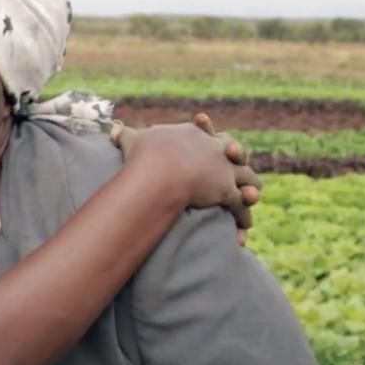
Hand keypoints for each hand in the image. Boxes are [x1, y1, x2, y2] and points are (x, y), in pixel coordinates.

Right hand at [111, 114, 261, 245]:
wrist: (158, 170)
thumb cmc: (144, 156)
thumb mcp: (133, 140)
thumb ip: (125, 135)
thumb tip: (112, 131)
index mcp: (197, 136)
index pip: (210, 136)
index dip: (213, 140)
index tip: (216, 143)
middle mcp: (216, 150)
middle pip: (236, 153)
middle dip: (239, 160)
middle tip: (239, 167)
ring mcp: (224, 170)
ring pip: (248, 179)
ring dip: (251, 190)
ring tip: (252, 198)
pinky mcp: (227, 191)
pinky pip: (240, 207)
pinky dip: (242, 220)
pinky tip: (241, 233)